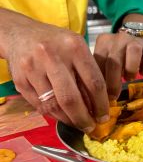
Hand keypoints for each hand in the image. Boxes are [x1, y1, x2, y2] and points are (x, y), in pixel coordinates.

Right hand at [1, 11, 108, 132]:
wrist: (21, 34)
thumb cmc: (56, 43)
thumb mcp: (77, 48)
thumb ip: (89, 71)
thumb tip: (100, 104)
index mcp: (74, 47)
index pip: (93, 82)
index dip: (101, 104)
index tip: (104, 116)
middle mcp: (52, 56)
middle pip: (71, 98)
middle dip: (83, 118)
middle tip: (91, 127)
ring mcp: (33, 68)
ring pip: (53, 105)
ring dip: (68, 119)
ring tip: (78, 123)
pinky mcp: (20, 80)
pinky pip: (39, 106)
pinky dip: (54, 115)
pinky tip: (63, 116)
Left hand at [93, 32, 142, 100]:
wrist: (132, 36)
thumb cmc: (114, 54)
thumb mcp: (103, 59)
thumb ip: (99, 71)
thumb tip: (96, 96)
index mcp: (104, 42)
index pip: (99, 61)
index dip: (100, 81)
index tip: (101, 96)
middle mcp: (119, 39)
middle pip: (114, 60)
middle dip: (113, 82)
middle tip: (114, 95)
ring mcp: (135, 41)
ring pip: (134, 52)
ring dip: (131, 69)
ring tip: (130, 78)